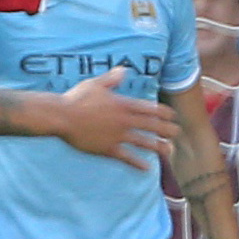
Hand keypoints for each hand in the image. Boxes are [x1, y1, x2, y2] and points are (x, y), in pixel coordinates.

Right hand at [40, 68, 178, 167]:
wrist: (61, 116)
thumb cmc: (76, 98)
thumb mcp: (96, 84)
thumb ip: (112, 78)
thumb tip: (124, 70)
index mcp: (123, 104)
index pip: (150, 108)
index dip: (163, 113)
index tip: (172, 116)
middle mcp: (124, 120)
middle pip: (152, 126)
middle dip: (167, 129)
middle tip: (177, 133)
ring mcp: (117, 136)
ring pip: (143, 142)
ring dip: (158, 146)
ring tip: (169, 150)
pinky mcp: (107, 149)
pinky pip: (126, 157)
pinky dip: (137, 163)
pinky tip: (147, 168)